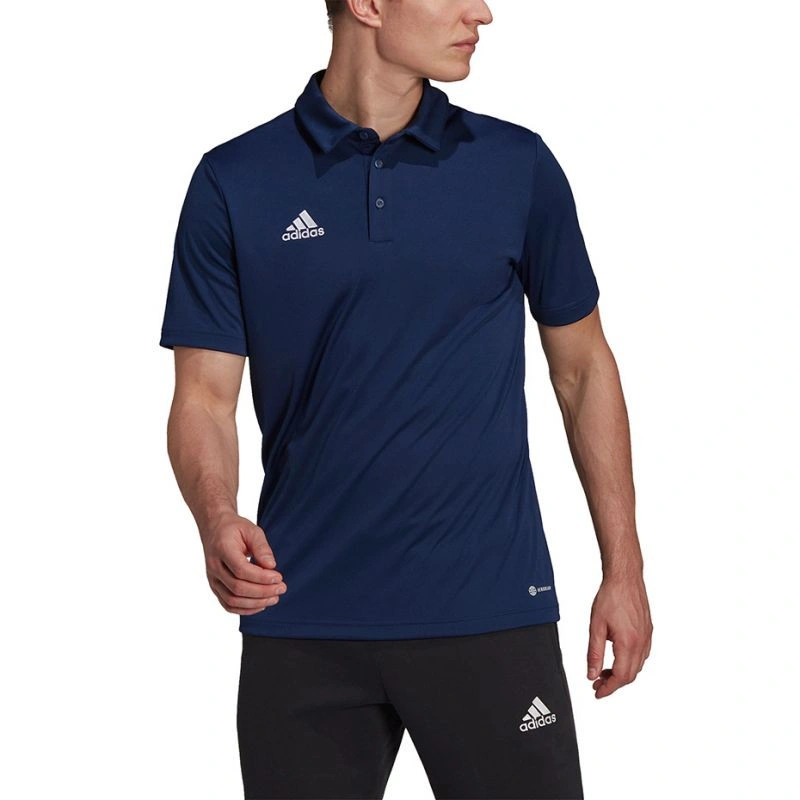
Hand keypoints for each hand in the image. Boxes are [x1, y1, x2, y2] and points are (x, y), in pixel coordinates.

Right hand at [200, 513, 286, 614]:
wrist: (215, 528)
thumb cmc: (235, 528)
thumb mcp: (252, 530)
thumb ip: (262, 547)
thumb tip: (271, 566)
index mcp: (222, 549)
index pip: (241, 570)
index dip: (261, 577)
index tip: (279, 577)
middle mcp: (214, 566)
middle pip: (237, 588)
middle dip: (262, 591)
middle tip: (281, 588)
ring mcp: (212, 579)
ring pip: (232, 600)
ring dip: (256, 603)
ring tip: (274, 598)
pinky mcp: (215, 587)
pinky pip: (228, 604)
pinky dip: (245, 609)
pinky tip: (261, 604)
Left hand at [587, 573, 652, 697]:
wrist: (625, 578)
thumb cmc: (610, 597)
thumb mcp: (596, 626)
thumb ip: (594, 653)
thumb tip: (591, 673)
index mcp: (629, 643)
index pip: (621, 677)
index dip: (609, 688)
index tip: (598, 692)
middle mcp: (642, 642)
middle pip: (631, 674)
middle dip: (614, 683)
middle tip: (597, 682)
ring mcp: (647, 637)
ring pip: (637, 666)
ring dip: (622, 673)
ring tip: (604, 671)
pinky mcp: (648, 631)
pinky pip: (642, 655)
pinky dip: (630, 662)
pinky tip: (617, 657)